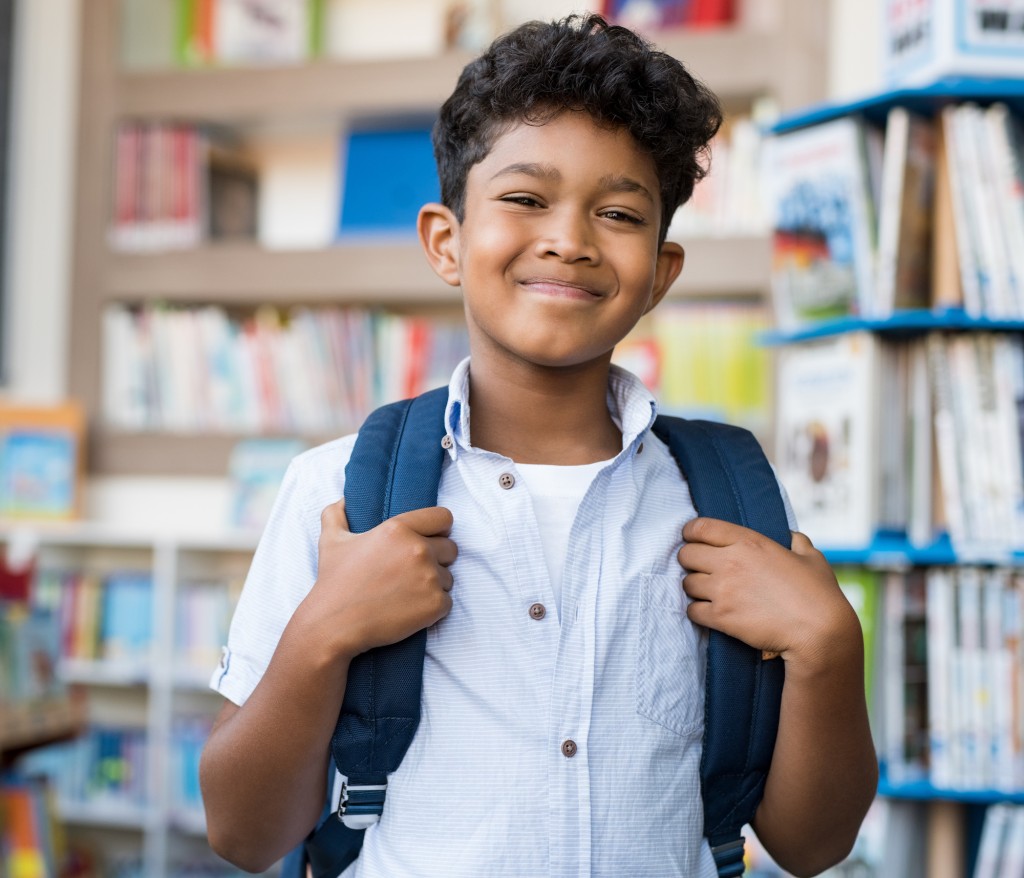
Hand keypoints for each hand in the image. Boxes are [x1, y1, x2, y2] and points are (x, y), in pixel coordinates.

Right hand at [299, 499, 457, 658]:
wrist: (333, 625)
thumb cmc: (334, 582)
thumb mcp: (331, 541)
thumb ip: (337, 514)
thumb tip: (344, 500)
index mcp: (398, 529)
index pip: (443, 517)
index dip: (439, 529)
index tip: (430, 539)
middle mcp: (418, 549)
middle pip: (451, 548)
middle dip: (437, 559)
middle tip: (412, 573)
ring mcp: (429, 577)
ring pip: (448, 577)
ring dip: (433, 585)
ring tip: (406, 593)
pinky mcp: (435, 604)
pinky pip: (447, 602)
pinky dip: (433, 608)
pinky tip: (410, 610)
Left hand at [678, 517, 857, 670]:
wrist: (819, 632)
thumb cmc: (819, 594)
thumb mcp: (812, 558)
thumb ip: (797, 542)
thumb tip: (791, 537)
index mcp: (749, 542)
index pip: (701, 527)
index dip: (691, 532)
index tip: (692, 539)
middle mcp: (730, 562)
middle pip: (686, 554)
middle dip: (690, 561)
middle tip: (701, 569)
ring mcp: (723, 590)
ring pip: (687, 583)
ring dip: (695, 588)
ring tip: (708, 592)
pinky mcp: (721, 617)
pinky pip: (692, 610)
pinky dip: (698, 612)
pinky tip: (710, 613)